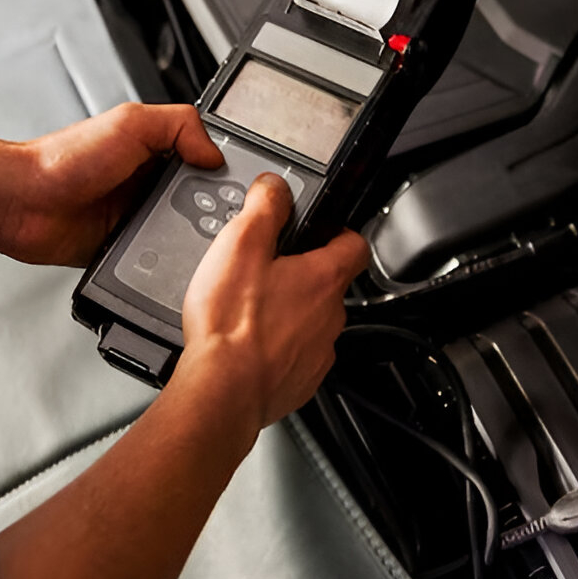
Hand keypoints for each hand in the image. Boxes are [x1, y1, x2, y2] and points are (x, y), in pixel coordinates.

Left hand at [10, 103, 223, 265]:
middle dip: (214, 209)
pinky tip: (171, 255)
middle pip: (204, 200)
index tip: (239, 186)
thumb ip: (180, 125)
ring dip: (192, 237)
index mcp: (157, 150)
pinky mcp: (129, 248)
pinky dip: (168, 259)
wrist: (22, 202)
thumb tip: (216, 152)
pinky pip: (160, 257)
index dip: (226, 172)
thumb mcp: (131, 123)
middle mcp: (151, 183)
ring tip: (197, 238)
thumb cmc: (63, 160)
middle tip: (219, 216)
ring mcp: (141, 217)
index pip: (208, 160)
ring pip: (187, 232)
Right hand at [173, 173, 368, 449]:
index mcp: (323, 278)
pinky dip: (277, 348)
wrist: (222, 392)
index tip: (322, 229)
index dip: (339, 232)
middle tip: (264, 271)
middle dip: (301, 275)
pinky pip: (295, 356)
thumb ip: (264, 207)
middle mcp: (330, 316)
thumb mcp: (241, 245)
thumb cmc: (232, 326)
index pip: (355, 244)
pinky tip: (246, 344)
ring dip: (288, 313)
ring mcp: (318, 351)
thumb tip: (275, 186)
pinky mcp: (300, 380)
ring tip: (248, 310)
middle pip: (328, 284)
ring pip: (311, 321)